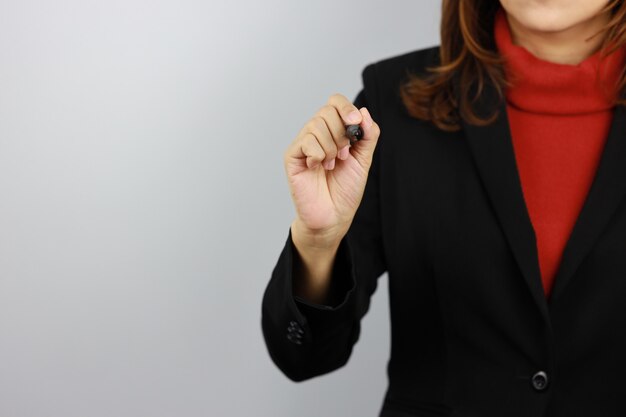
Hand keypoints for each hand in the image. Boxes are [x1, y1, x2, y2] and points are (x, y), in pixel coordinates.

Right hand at [284, 94, 380, 247]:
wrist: (334, 216)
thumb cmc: (346, 189)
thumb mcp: (364, 159)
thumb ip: (368, 135)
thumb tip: (364, 111)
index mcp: (333, 131)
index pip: (335, 102)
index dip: (346, 108)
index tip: (356, 122)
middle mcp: (316, 133)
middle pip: (326, 111)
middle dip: (341, 133)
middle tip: (344, 154)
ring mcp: (303, 144)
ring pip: (316, 125)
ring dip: (331, 147)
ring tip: (331, 165)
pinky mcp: (292, 156)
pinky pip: (306, 141)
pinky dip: (318, 154)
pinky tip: (318, 168)